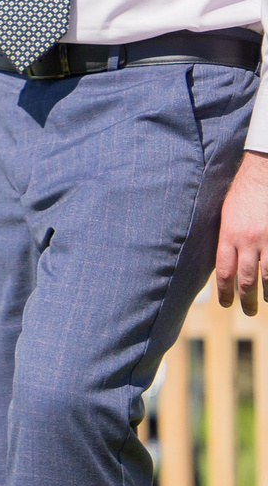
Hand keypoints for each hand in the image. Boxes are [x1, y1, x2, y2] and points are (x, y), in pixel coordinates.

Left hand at [215, 151, 267, 313]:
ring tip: (266, 300)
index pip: (224, 272)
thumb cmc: (241, 194)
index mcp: (229, 236)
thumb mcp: (225, 217)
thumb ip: (225, 240)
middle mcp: (248, 241)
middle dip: (247, 299)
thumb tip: (222, 264)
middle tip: (248, 311)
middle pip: (246, 279)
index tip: (225, 303)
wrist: (262, 174)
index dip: (224, 291)